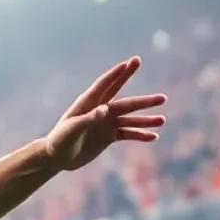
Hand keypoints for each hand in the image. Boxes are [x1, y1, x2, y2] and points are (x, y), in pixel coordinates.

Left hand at [44, 57, 165, 171]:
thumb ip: (89, 118)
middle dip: (143, 101)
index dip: (118, 73)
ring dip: (145, 120)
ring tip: (162, 120)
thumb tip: (106, 110)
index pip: (106, 84)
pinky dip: (140, 135)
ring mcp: (106, 123)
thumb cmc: (60, 140)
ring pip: (130, 119)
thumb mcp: (73, 128)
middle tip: (163, 98)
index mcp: (88, 103)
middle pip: (125, 103)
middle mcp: (100, 110)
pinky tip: (153, 136)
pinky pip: (128, 134)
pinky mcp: (108, 136)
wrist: (56, 158)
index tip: (132, 62)